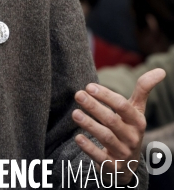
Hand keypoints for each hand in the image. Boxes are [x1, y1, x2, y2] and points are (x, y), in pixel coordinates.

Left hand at [72, 68, 165, 184]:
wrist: (128, 162)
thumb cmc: (129, 127)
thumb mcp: (137, 109)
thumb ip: (144, 89)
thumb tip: (161, 70)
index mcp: (138, 121)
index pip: (123, 106)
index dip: (106, 95)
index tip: (88, 86)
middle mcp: (132, 137)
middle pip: (112, 120)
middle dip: (94, 107)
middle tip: (78, 94)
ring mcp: (123, 153)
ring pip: (105, 137)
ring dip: (89, 124)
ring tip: (75, 113)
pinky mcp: (112, 167)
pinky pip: (100, 157)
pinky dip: (89, 148)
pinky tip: (77, 137)